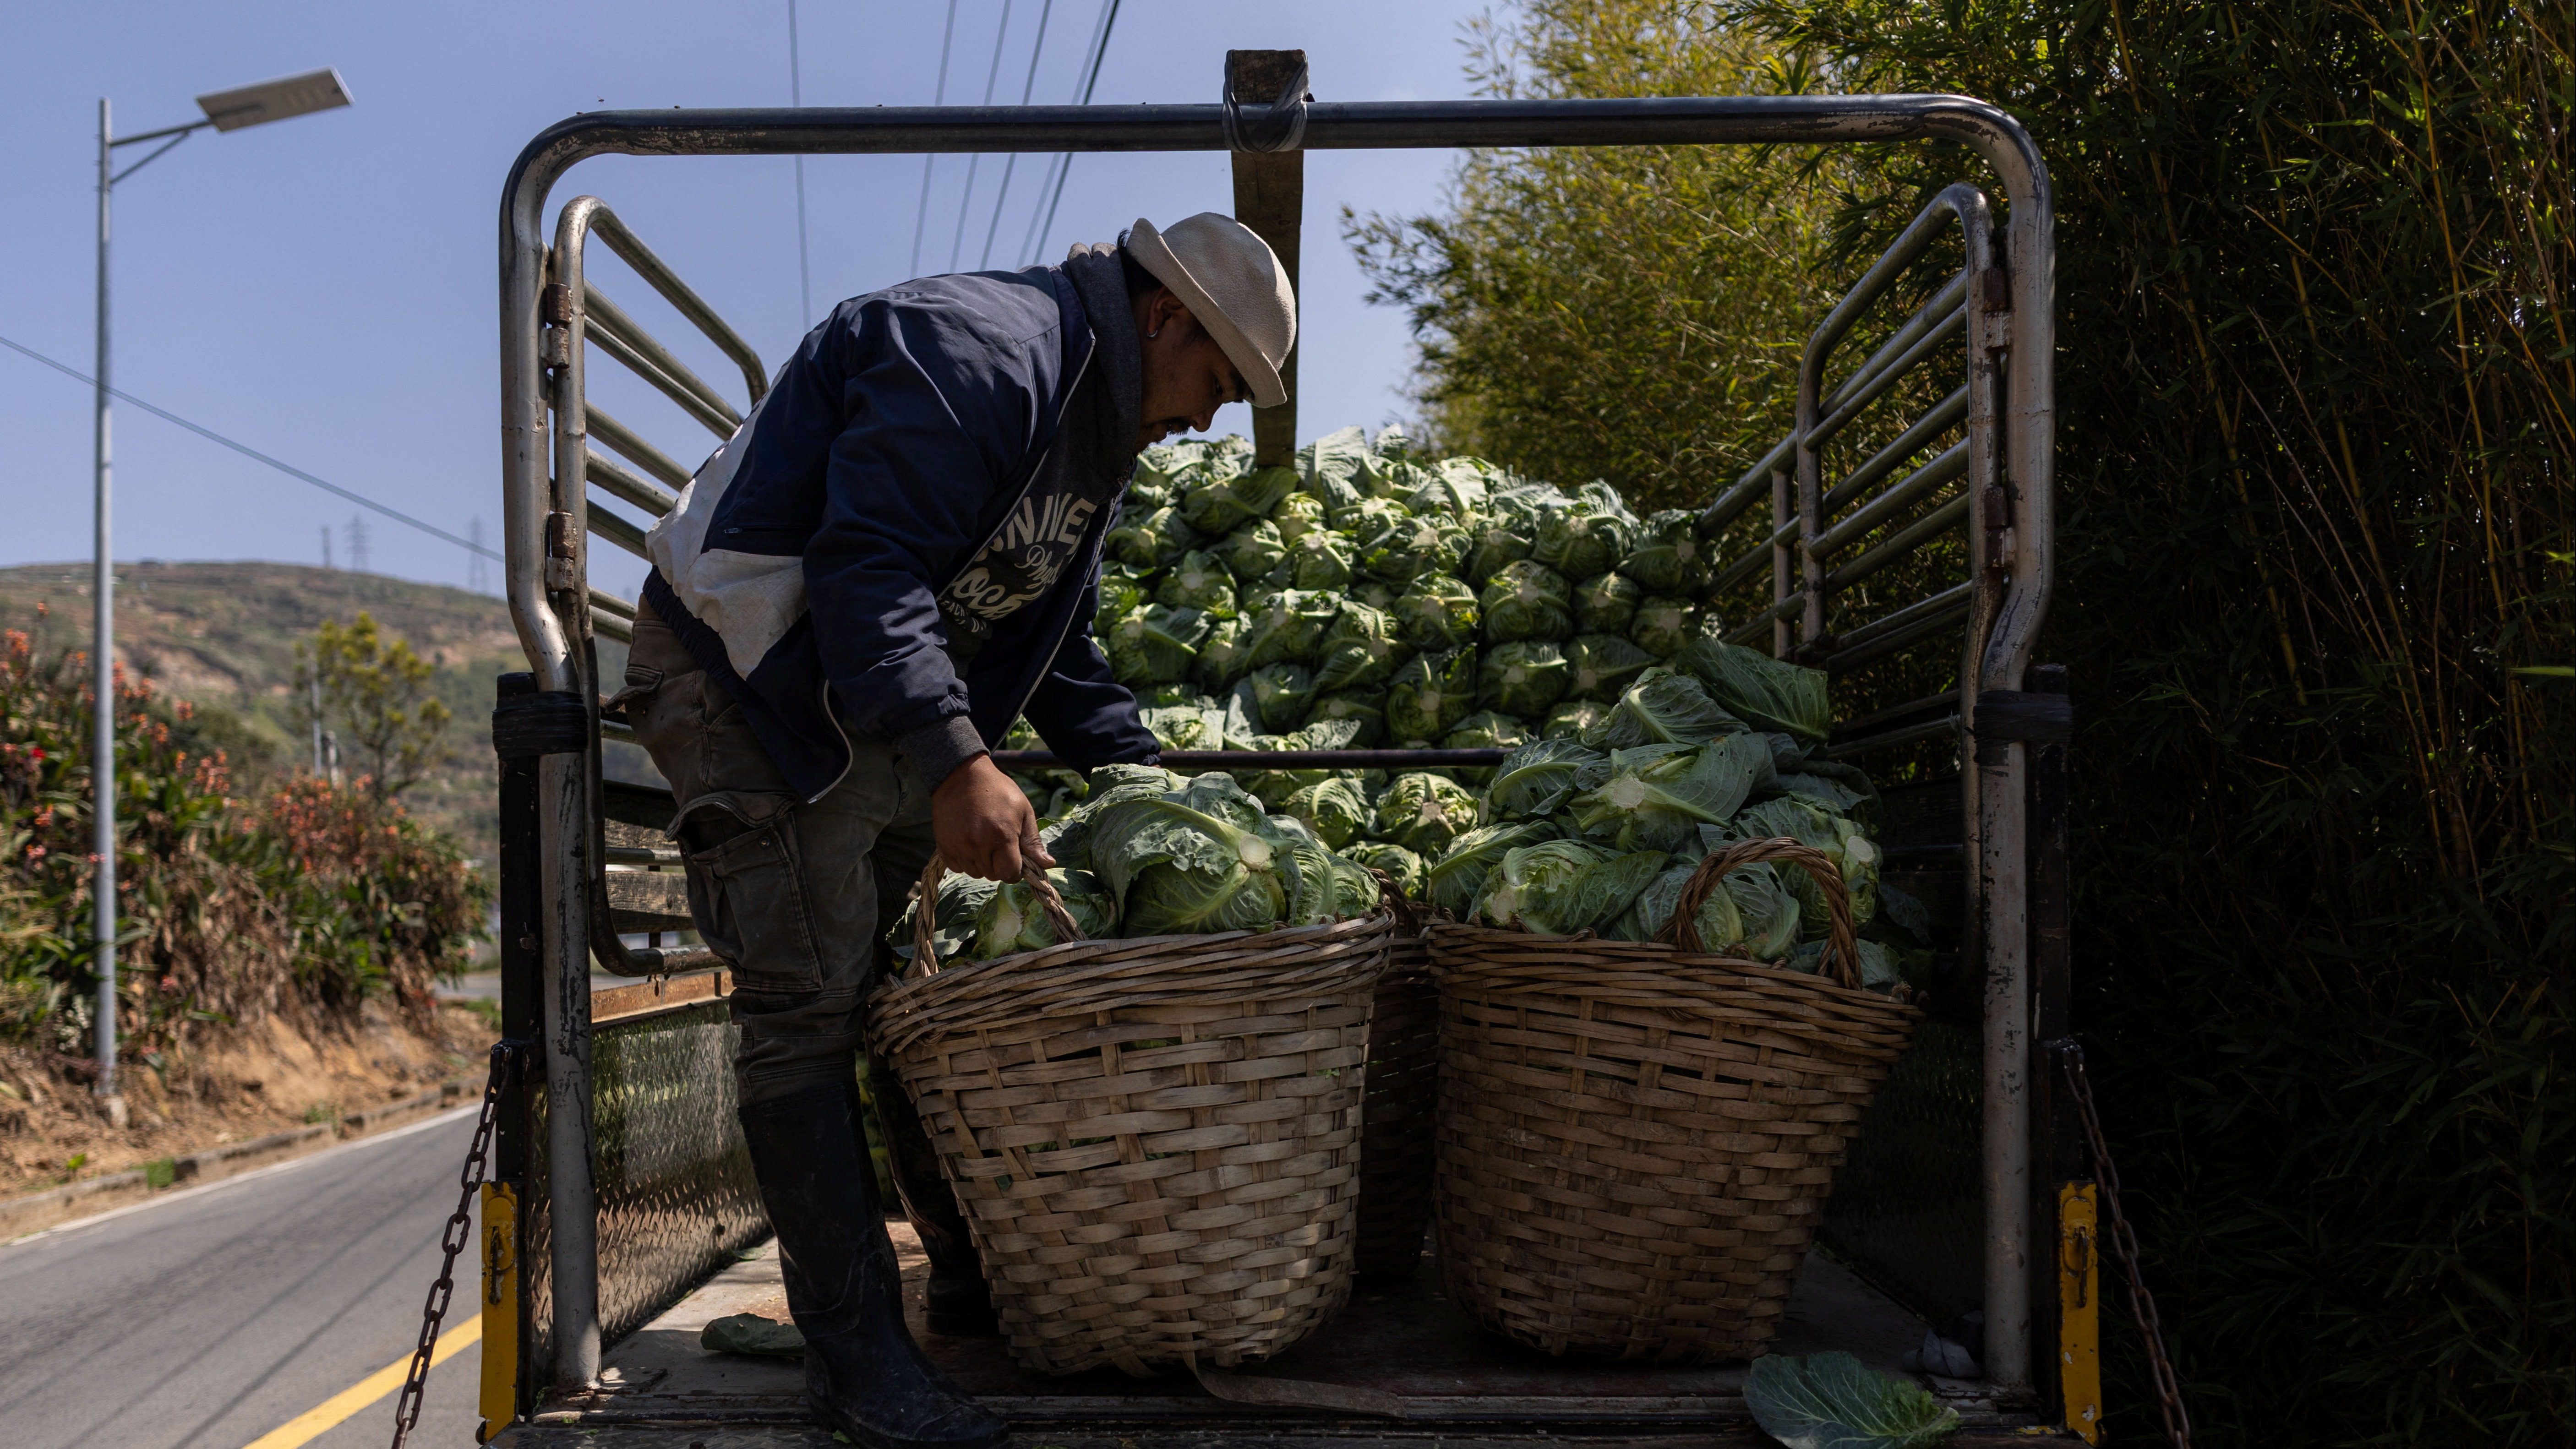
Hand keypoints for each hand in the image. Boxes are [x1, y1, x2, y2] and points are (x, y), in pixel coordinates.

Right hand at [930, 754, 1053, 881]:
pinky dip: (965, 861)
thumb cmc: (998, 791)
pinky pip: (958, 868)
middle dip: (999, 865)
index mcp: (1002, 835)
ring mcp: (959, 846)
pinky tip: (969, 842)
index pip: (1010, 874)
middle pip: (993, 875)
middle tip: (998, 844)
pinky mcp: (944, 845)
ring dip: (982, 864)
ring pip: (975, 873)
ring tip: (983, 841)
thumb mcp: (1023, 811)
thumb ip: (1033, 841)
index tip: (1015, 858)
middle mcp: (978, 843)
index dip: (1015, 870)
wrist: (962, 775)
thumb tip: (1048, 865)